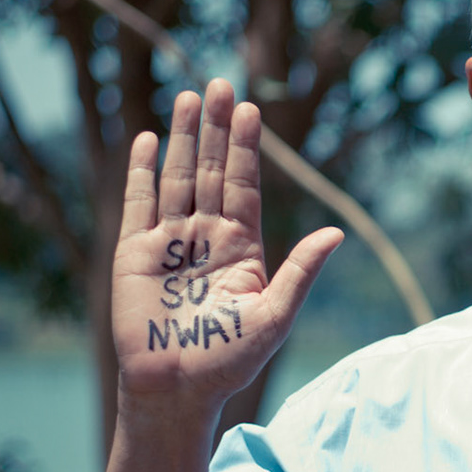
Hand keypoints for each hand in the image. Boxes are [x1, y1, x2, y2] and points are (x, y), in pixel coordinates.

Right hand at [111, 78, 342, 412]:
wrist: (176, 389)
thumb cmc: (229, 361)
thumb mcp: (274, 317)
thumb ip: (301, 272)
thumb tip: (337, 233)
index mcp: (241, 248)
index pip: (244, 185)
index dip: (247, 147)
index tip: (251, 108)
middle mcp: (206, 237)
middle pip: (212, 172)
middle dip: (217, 129)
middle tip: (220, 82)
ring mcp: (169, 242)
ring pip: (178, 178)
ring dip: (184, 139)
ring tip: (189, 97)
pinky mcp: (135, 253)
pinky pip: (139, 203)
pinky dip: (143, 172)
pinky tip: (149, 140)